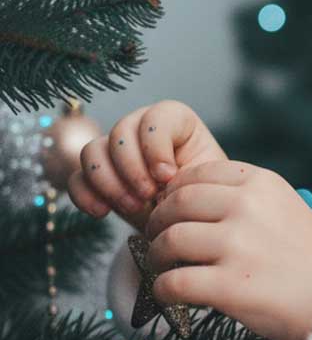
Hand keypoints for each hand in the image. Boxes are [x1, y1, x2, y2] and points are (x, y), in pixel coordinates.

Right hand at [67, 100, 227, 234]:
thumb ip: (189, 173)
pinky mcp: (97, 177)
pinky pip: (76, 178)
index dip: (156, 146)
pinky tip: (102, 212)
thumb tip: (163, 178)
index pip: (156, 117)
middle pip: (120, 132)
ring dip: (109, 182)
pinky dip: (85, 195)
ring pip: (92, 151)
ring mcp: (115, 151)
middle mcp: (141, 129)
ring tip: (133, 207)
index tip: (168, 176)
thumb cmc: (203, 197)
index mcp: (176, 122)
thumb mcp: (206, 183)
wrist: (188, 223)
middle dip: (132, 168)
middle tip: (148, 196)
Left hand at [142, 159, 311, 339]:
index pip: (197, 174)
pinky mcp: (229, 286)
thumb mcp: (287, 209)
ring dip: (157, 257)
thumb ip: (245, 199)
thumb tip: (185, 201)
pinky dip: (163, 290)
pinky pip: (172, 283)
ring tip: (165, 268)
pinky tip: (170, 295)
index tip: (172, 211)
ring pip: (169, 241)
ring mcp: (238, 246)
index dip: (174, 193)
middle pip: (176, 204)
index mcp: (263, 183)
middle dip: (158, 223)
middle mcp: (248, 207)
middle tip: (158, 240)